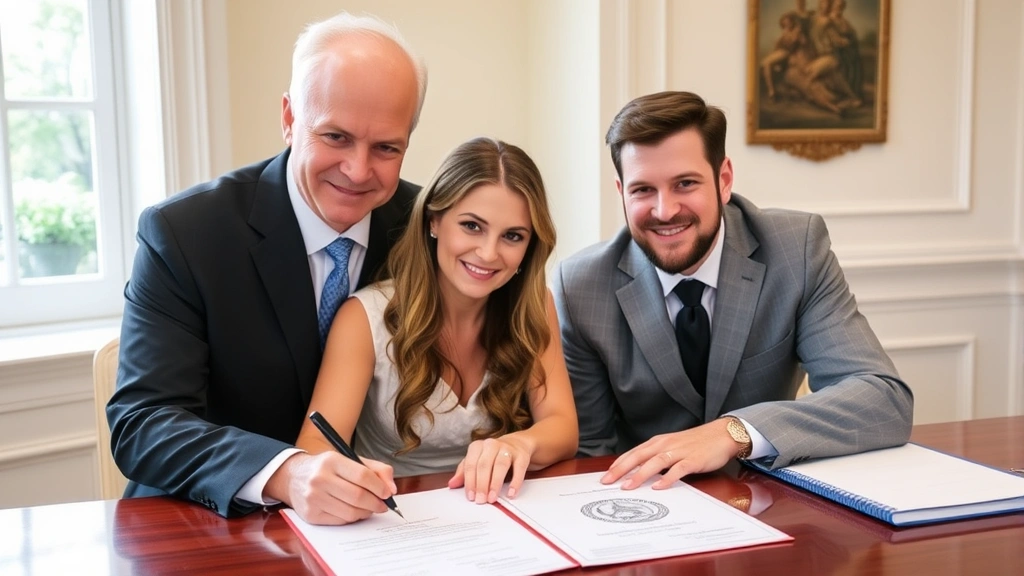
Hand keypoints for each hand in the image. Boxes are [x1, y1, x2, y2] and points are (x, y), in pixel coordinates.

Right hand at [266, 452, 396, 524]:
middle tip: (383, 505)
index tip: (388, 493)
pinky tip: (355, 511)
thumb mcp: (350, 460)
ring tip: (370, 508)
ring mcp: (313, 498)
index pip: (362, 475)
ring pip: (350, 512)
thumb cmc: (328, 468)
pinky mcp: (310, 514)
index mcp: (331, 461)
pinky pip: (340, 521)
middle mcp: (319, 479)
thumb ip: (376, 470)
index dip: (379, 487)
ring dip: (366, 512)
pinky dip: (353, 518)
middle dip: (376, 503)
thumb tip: (392, 489)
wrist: (294, 477)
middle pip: (357, 496)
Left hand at [448, 436, 531, 502]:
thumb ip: (464, 472)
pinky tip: (511, 493)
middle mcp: (492, 445)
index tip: (470, 497)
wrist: (517, 444)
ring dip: (495, 484)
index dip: (470, 481)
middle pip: (484, 465)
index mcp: (477, 446)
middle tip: (481, 500)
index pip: (471, 464)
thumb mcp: (476, 460)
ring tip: (492, 498)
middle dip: (482, 485)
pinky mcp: (522, 455)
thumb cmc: (492, 456)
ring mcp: (507, 449)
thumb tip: (452, 484)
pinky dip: (515, 482)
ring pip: (500, 465)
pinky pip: (519, 468)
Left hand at [600, 419, 738, 489]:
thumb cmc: (695, 443)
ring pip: (655, 462)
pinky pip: (678, 469)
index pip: (633, 453)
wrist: (722, 434)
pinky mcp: (693, 460)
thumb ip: (656, 457)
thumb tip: (638, 472)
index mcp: (658, 442)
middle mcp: (665, 445)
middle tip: (606, 482)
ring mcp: (679, 452)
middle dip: (621, 469)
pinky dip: (667, 478)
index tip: (605, 476)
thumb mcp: (671, 446)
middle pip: (639, 456)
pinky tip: (658, 486)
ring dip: (640, 474)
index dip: (618, 464)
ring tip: (627, 487)